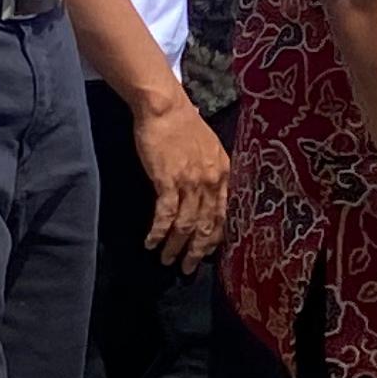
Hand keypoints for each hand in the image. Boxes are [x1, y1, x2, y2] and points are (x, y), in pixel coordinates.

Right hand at [131, 92, 228, 266]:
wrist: (164, 108)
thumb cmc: (184, 126)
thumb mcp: (209, 149)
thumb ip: (211, 172)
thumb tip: (207, 194)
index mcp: (225, 173)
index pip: (225, 214)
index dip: (215, 238)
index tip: (207, 254)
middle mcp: (212, 181)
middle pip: (206, 225)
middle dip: (196, 251)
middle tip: (187, 269)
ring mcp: (190, 181)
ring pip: (186, 224)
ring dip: (175, 246)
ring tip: (165, 260)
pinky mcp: (167, 180)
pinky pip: (165, 215)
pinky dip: (158, 232)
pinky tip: (151, 242)